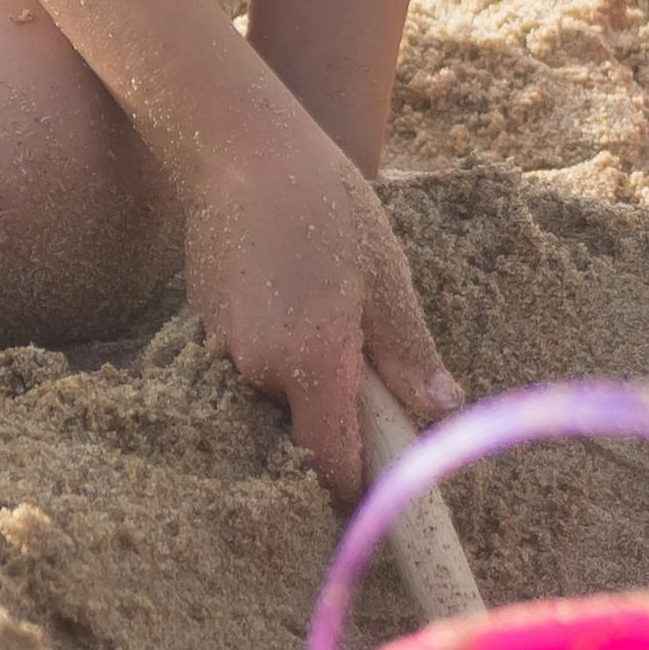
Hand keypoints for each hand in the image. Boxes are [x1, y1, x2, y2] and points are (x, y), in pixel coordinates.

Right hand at [176, 104, 460, 498]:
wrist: (240, 149)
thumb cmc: (324, 203)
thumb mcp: (386, 276)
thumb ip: (408, 354)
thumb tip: (443, 412)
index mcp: (311, 359)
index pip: (332, 462)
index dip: (360, 486)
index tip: (388, 500)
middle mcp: (257, 368)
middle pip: (306, 431)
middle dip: (343, 414)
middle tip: (373, 361)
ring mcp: (224, 350)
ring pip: (281, 395)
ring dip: (312, 377)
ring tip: (333, 305)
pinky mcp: (206, 330)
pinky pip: (254, 364)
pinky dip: (282, 349)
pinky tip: (295, 291)